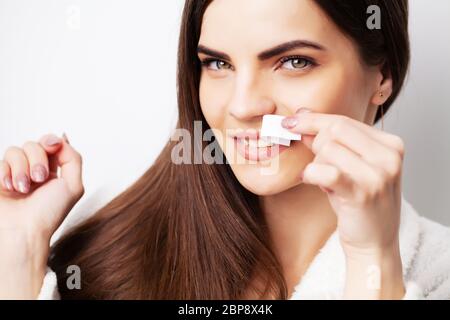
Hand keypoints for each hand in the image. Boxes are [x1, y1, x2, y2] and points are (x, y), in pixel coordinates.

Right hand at [0, 133, 83, 298]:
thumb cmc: (49, 213)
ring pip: (16, 150)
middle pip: (34, 144)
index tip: (52, 147)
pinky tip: (10, 188)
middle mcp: (35, 170)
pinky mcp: (0, 178)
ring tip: (23, 189)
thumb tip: (61, 139)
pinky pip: (1, 161)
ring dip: (21, 168)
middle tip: (39, 179)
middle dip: (38, 159)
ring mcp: (16, 174)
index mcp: (55, 171)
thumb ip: (73, 158)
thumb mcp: (73, 185)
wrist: (22, 232)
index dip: (51, 141)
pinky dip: (6, 173)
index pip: (52, 144)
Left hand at [282, 109, 404, 298]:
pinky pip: (324, 171)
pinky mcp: (362, 193)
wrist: (374, 243)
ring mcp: (378, 174)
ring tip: (327, 182)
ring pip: (327, 148)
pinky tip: (311, 181)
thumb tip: (302, 118)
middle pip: (335, 130)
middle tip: (318, 166)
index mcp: (391, 145)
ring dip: (317, 165)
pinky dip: (311, 174)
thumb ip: (330, 142)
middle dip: (316, 145)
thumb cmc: (359, 204)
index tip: (290, 121)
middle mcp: (389, 156)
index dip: (313, 120)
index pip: (344, 121)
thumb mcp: (350, 167)